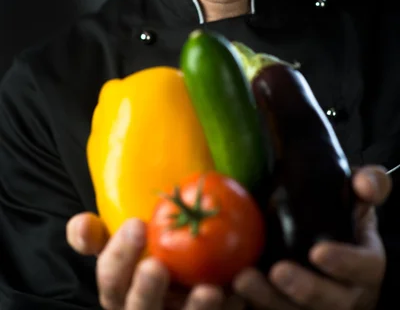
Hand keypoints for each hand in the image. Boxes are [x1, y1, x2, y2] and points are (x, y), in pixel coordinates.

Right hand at [66, 213, 236, 308]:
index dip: (119, 255)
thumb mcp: (125, 244)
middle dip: (145, 292)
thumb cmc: (152, 251)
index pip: (110, 279)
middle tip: (156, 266)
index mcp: (121, 292)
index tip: (136, 223)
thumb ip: (98, 235)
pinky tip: (240, 296)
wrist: (189, 269)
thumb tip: (80, 224)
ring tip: (210, 290)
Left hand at [232, 165, 391, 308]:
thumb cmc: (339, 215)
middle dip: (303, 290)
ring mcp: (312, 305)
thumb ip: (367, 185)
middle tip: (276, 271)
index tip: (318, 252)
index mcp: (364, 264)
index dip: (345, 263)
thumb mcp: (356, 196)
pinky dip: (249, 304)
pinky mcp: (284, 306)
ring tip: (243, 280)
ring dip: (268, 300)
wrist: (318, 233)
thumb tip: (365, 184)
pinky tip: (227, 291)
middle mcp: (344, 292)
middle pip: (330, 302)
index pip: (364, 267)